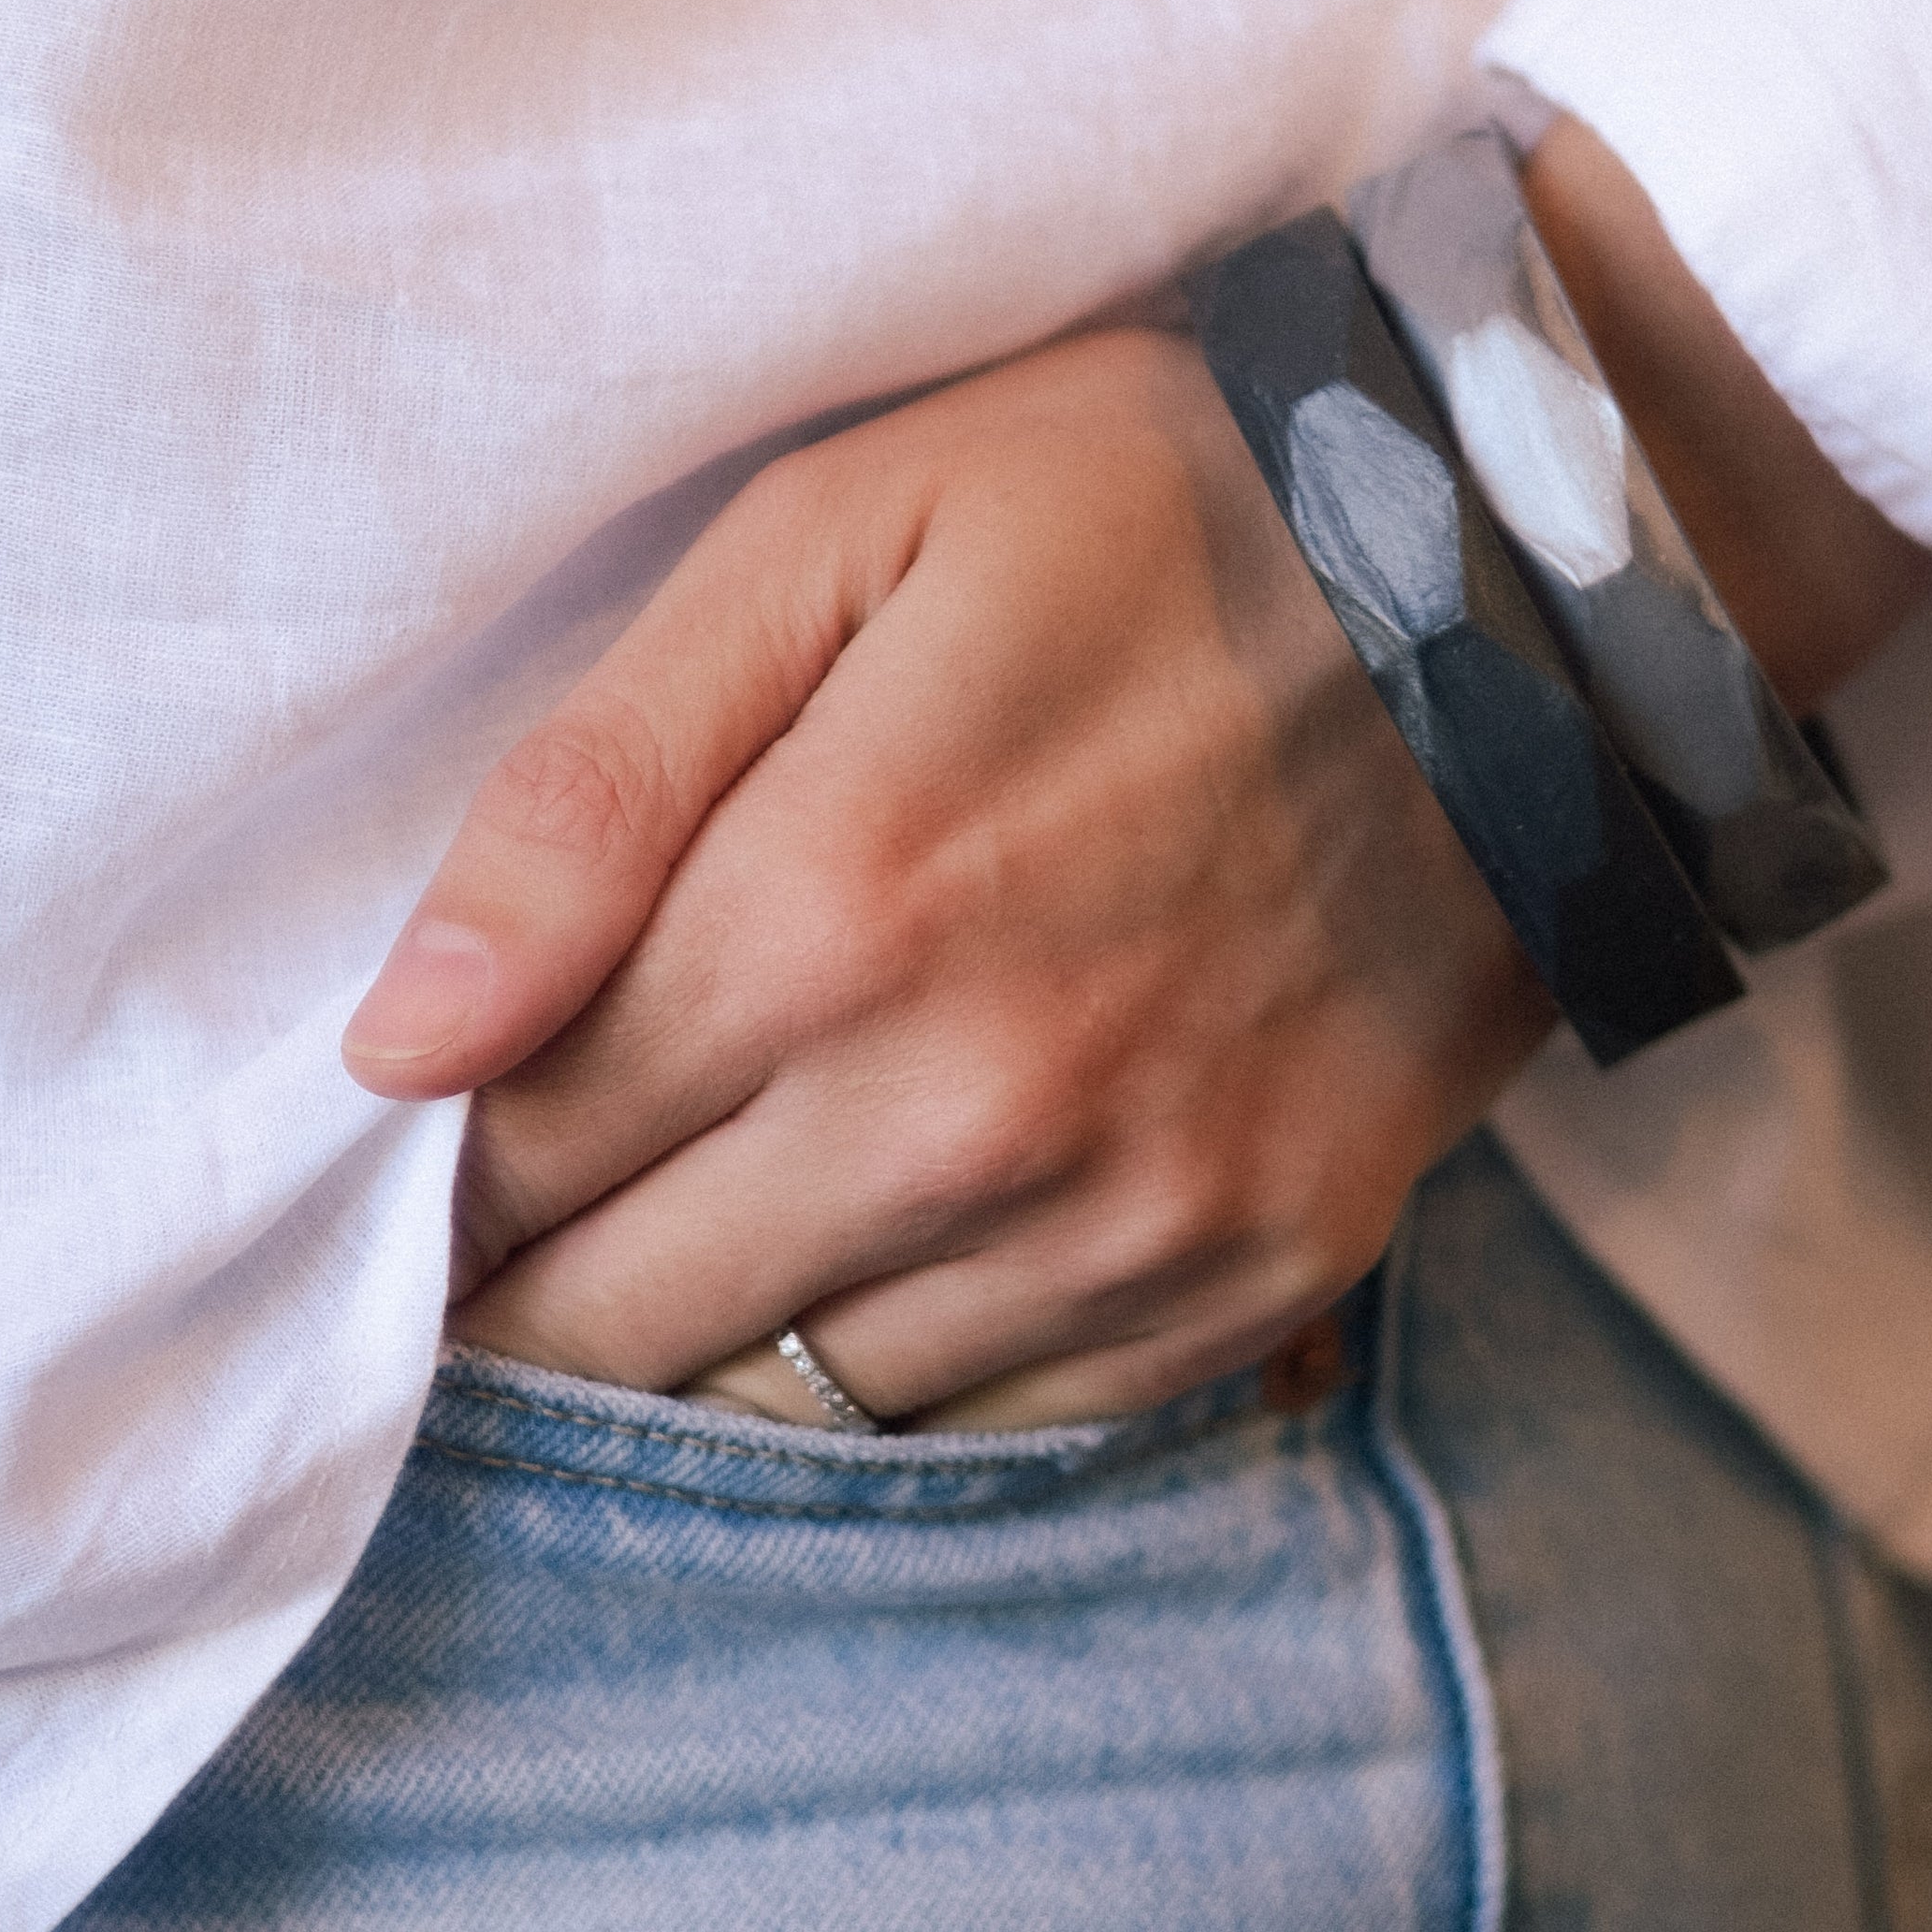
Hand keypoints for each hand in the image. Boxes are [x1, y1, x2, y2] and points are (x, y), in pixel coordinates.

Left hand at [340, 324, 1554, 1427]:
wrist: (1531, 572)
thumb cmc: (1143, 506)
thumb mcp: (833, 535)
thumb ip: (592, 790)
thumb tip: (399, 1049)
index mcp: (829, 910)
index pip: (523, 1149)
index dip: (442, 1167)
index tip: (431, 1148)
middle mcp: (969, 1109)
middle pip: (633, 1317)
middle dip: (539, 1290)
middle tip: (518, 1243)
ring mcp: (1130, 1215)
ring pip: (806, 1404)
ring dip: (712, 1353)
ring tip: (688, 1259)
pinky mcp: (1255, 1272)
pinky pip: (1000, 1425)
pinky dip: (905, 1378)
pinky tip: (880, 1272)